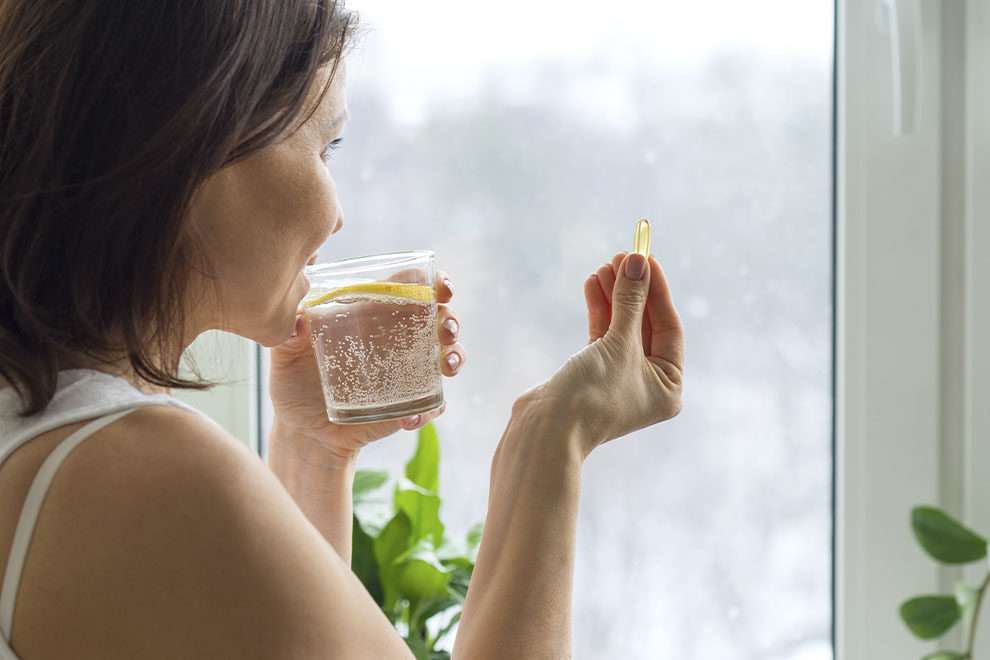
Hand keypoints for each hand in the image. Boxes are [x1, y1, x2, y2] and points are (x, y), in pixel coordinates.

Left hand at [268, 272, 465, 462]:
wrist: (302, 433)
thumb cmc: (293, 386)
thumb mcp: (283, 359)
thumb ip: (286, 338)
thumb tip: (298, 321)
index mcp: (371, 316)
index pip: (411, 288)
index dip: (434, 282)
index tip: (441, 286)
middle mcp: (396, 340)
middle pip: (439, 319)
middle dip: (451, 319)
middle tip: (445, 328)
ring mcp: (406, 372)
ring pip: (448, 357)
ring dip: (456, 356)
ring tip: (447, 366)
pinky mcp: (408, 405)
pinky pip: (432, 405)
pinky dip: (429, 410)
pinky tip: (408, 419)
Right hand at [529, 251, 683, 458]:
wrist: (545, 431)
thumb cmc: (590, 394)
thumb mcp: (618, 343)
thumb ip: (630, 300)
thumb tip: (638, 260)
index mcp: (669, 386)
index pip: (669, 326)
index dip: (657, 289)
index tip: (645, 256)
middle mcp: (647, 384)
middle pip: (645, 325)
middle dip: (633, 290)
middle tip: (622, 255)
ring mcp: (619, 378)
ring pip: (621, 327)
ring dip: (613, 296)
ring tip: (603, 266)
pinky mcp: (592, 373)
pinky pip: (602, 335)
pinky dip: (598, 311)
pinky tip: (591, 284)